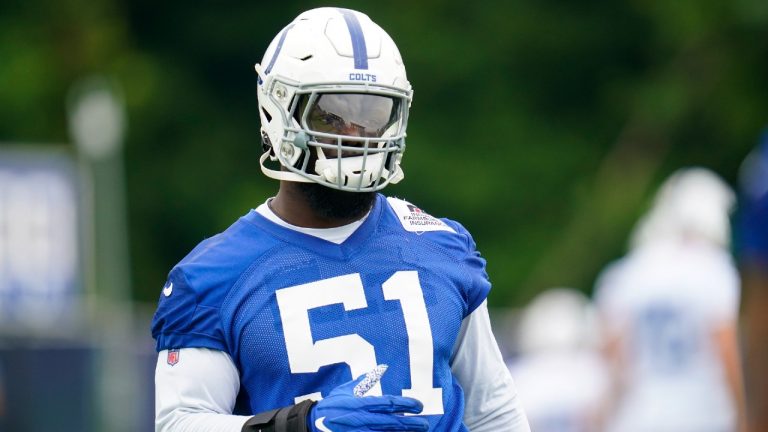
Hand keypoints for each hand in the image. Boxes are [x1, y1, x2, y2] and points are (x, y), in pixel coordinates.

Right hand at [309, 372, 428, 431]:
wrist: (312, 425)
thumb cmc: (331, 406)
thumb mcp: (346, 390)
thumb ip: (365, 381)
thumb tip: (381, 368)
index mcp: (361, 403)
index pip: (389, 403)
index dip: (406, 404)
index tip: (419, 406)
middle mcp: (362, 418)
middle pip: (392, 422)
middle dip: (411, 423)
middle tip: (425, 424)